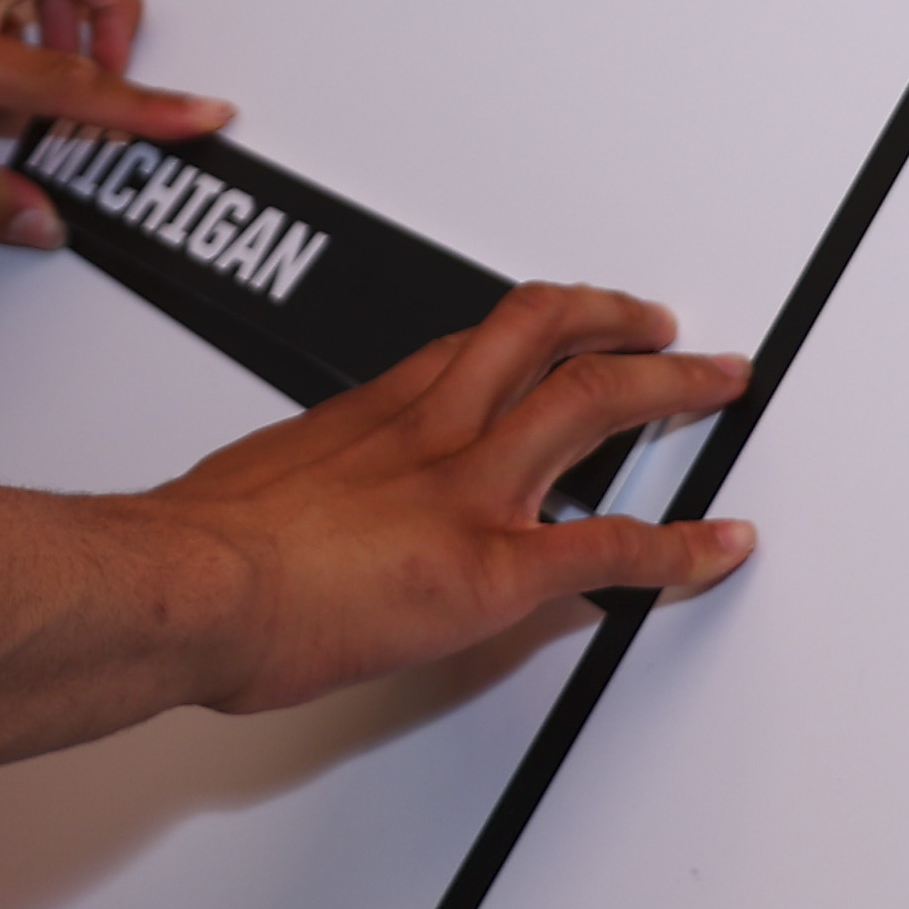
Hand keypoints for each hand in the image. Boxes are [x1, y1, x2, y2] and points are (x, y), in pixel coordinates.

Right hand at [151, 284, 756, 712]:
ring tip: (714, 381)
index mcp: (371, 414)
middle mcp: (431, 431)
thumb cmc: (194, 552)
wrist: (190, 586)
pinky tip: (718, 545)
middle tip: (658, 324)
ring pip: (593, 402)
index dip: (528, 333)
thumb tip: (280, 528)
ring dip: (670, 386)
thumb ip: (287, 502)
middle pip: (544, 338)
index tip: (554, 329)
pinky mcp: (494, 568)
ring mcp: (469, 491)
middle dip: (614, 322)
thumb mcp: (243, 494)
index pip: (469, 348)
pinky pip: (614, 548)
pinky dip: (682, 547)